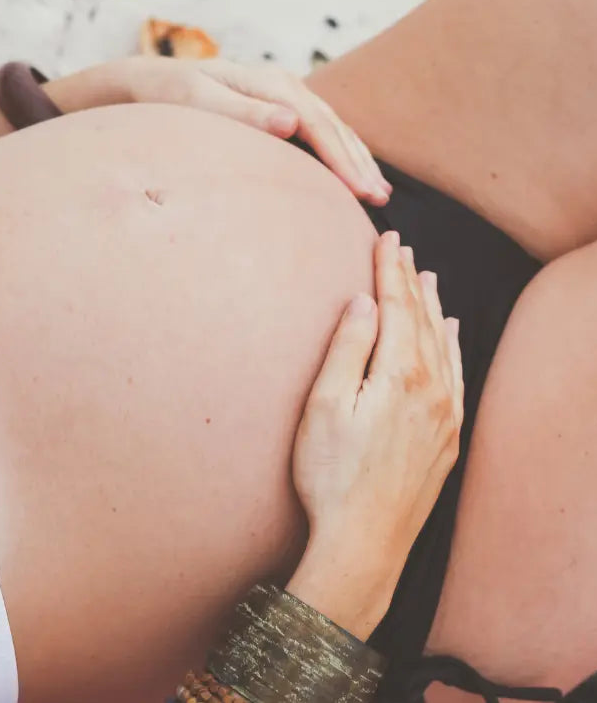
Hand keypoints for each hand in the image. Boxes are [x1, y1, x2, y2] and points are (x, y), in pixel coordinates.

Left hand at [51, 56, 390, 204]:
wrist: (143, 83)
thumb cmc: (164, 97)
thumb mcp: (196, 101)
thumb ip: (243, 113)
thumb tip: (292, 123)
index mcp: (269, 84)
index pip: (319, 125)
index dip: (344, 159)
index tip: (362, 191)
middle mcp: (281, 86)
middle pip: (333, 126)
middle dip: (359, 162)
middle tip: (379, 201)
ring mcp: (280, 95)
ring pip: (331, 127)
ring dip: (355, 157)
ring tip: (376, 192)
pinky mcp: (274, 109)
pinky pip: (317, 131)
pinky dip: (338, 151)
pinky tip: (347, 172)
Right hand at [286, 231, 462, 638]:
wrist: (363, 544)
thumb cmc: (330, 476)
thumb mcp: (324, 407)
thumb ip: (346, 348)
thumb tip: (362, 302)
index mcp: (399, 375)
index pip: (396, 306)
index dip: (389, 268)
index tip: (386, 238)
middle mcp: (432, 389)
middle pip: (423, 319)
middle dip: (410, 279)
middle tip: (402, 247)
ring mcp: (445, 415)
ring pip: (444, 344)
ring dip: (434, 307)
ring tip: (427, 277)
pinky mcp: (448, 438)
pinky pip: (458, 376)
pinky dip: (455, 347)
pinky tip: (453, 332)